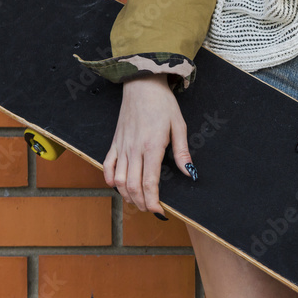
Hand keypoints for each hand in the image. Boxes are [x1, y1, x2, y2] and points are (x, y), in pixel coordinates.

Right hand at [103, 74, 196, 215]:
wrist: (142, 85)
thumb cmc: (163, 104)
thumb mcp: (179, 126)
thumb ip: (182, 153)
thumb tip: (190, 173)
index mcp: (152, 147)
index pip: (149, 182)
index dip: (153, 201)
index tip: (159, 212)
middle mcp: (134, 149)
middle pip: (132, 185)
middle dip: (141, 203)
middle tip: (151, 210)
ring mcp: (122, 146)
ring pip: (119, 179)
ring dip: (127, 195)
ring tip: (137, 202)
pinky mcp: (114, 142)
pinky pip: (107, 165)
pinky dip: (110, 179)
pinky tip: (116, 186)